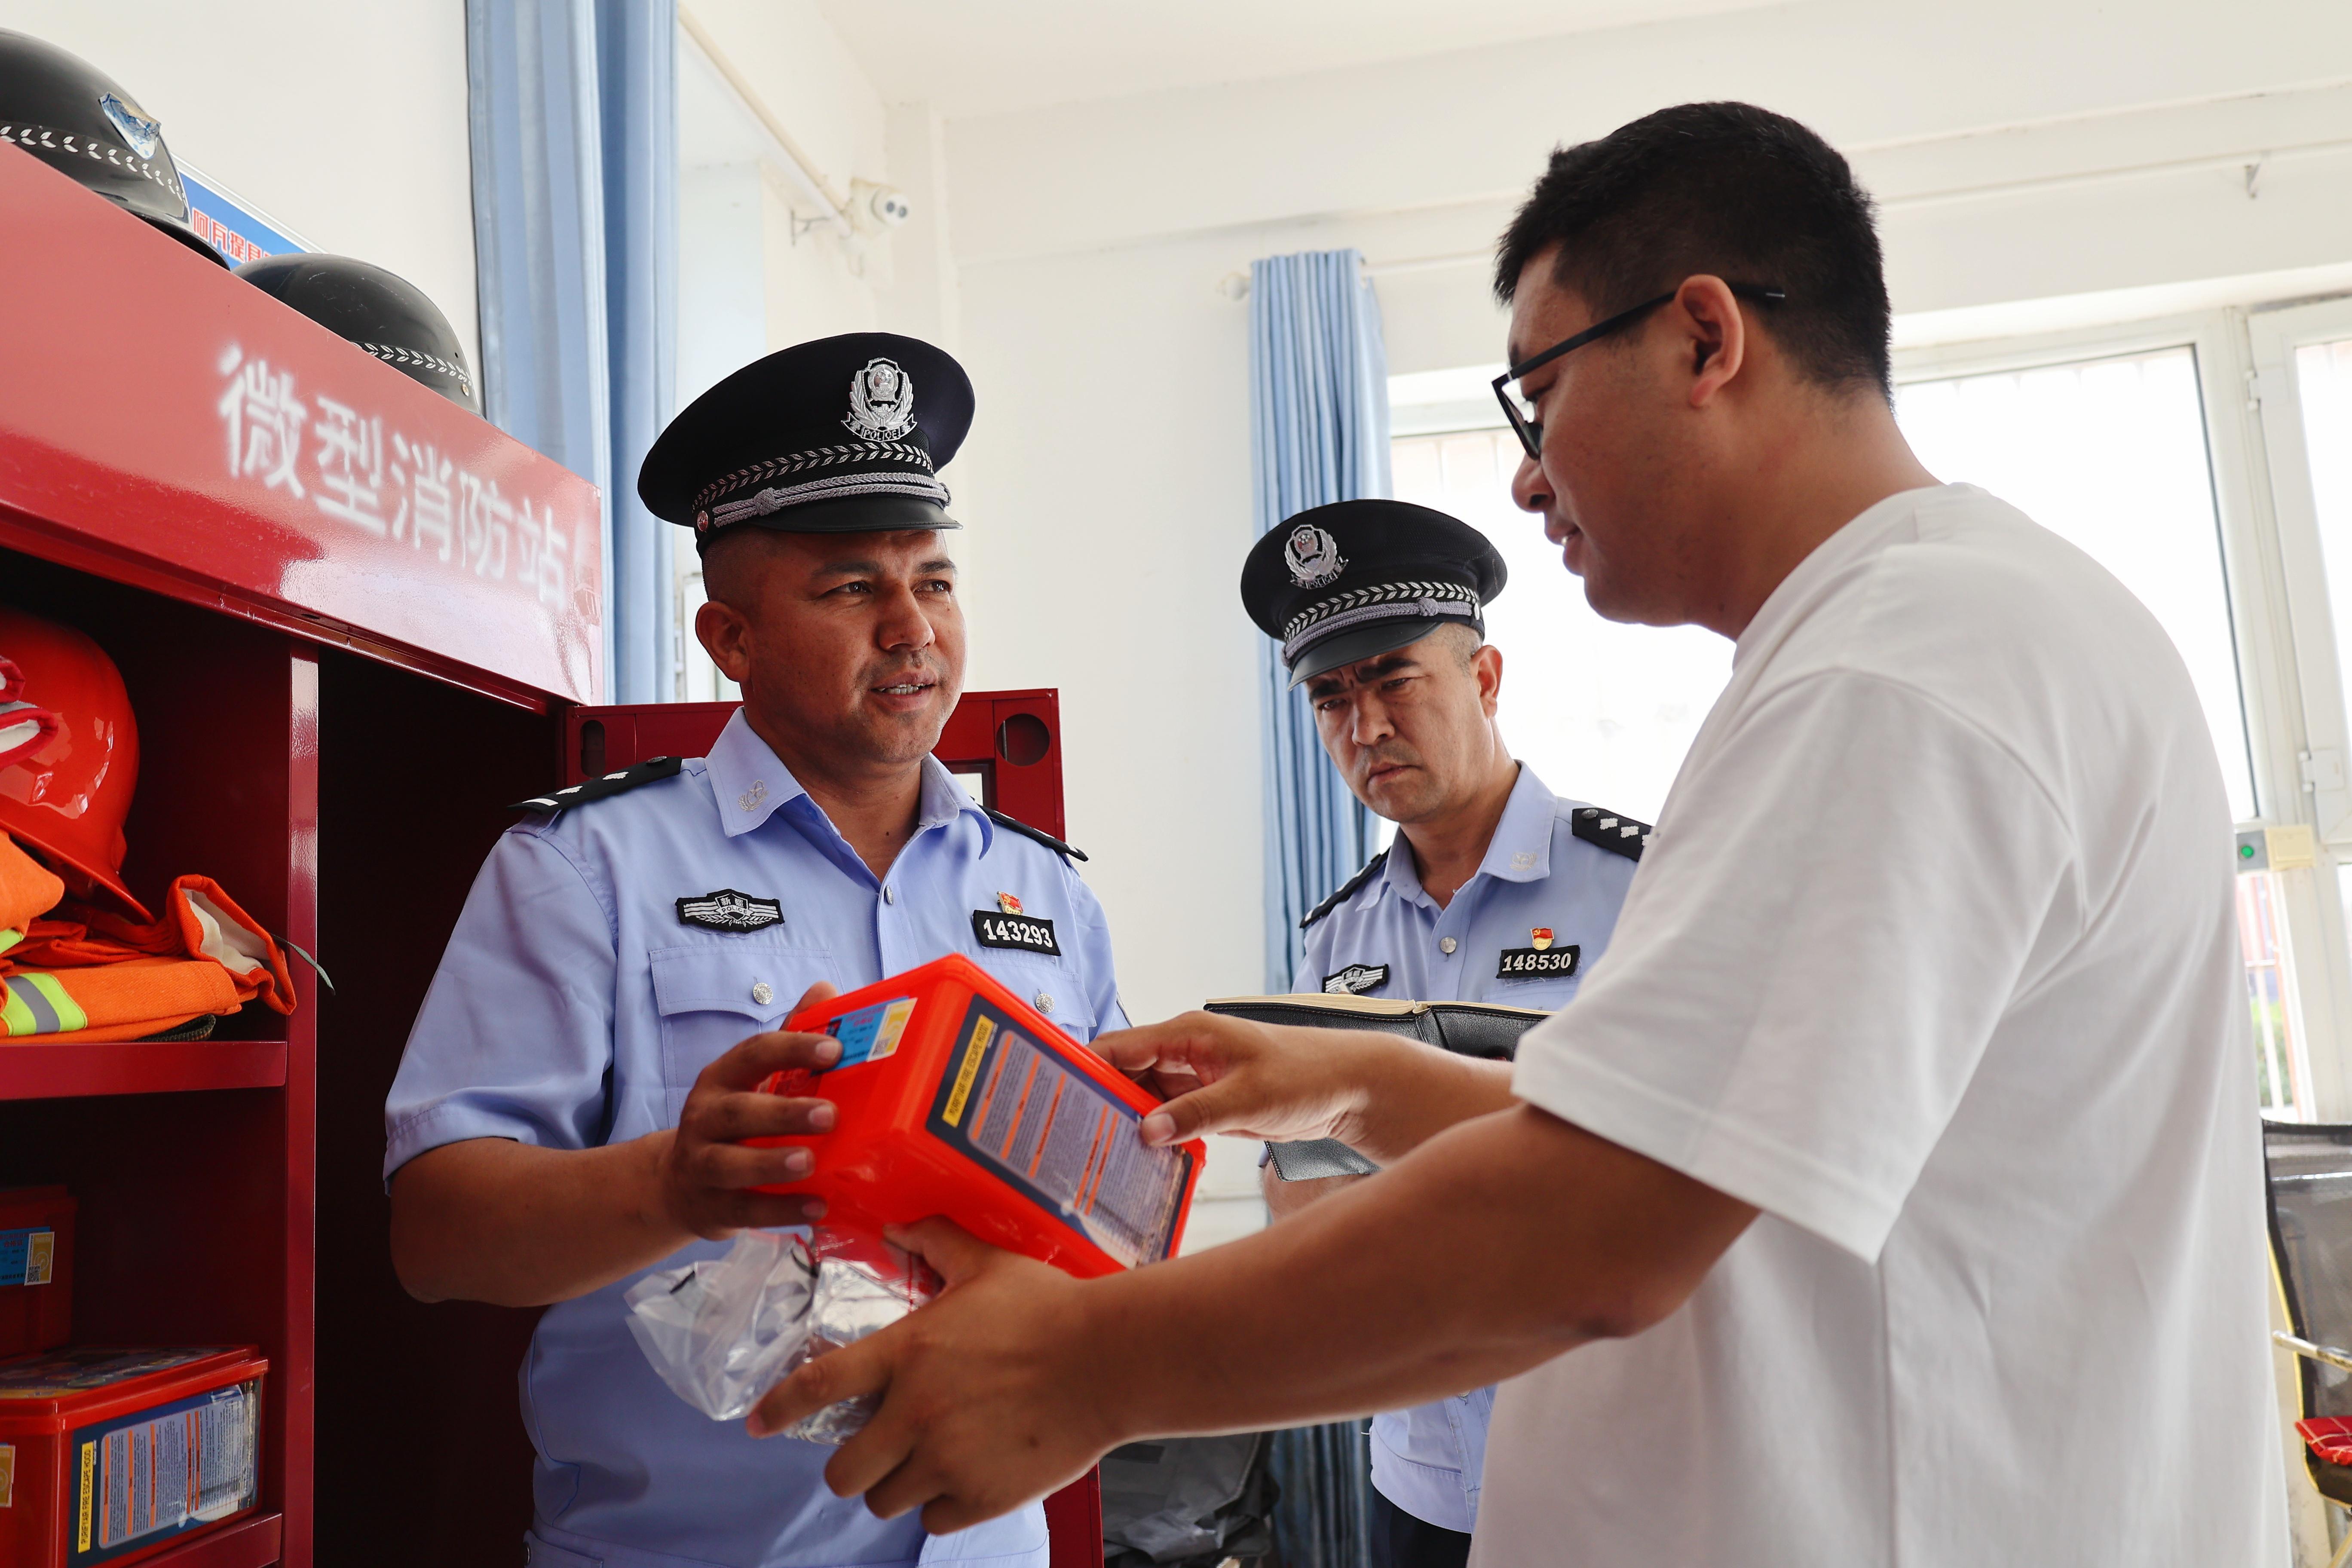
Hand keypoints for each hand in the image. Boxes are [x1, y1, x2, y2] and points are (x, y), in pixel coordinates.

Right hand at [658, 980, 842, 1237]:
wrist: (678, 1184)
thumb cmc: (734, 1122)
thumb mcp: (753, 1080)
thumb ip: (789, 1038)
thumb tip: (826, 988)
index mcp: (721, 1079)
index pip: (753, 1054)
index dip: (791, 1049)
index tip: (834, 1050)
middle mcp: (705, 1119)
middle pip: (738, 1113)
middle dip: (783, 1113)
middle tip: (829, 1114)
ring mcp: (702, 1165)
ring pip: (731, 1164)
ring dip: (771, 1164)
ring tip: (812, 1162)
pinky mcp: (712, 1208)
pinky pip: (744, 1212)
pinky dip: (780, 1212)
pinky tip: (817, 1208)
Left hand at [747, 1218, 1117, 1533]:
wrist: (1111, 1361)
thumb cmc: (1050, 1308)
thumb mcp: (988, 1264)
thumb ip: (936, 1242)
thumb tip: (899, 1223)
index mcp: (907, 1355)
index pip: (819, 1387)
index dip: (779, 1408)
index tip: (757, 1423)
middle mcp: (914, 1414)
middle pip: (842, 1471)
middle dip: (854, 1464)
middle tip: (879, 1450)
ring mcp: (945, 1461)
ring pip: (886, 1499)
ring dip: (900, 1484)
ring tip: (931, 1461)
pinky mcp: (980, 1496)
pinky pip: (935, 1519)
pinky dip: (945, 1504)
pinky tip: (971, 1474)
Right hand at [1091, 1012, 1393, 1148]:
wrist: (1350, 1089)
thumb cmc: (1307, 1077)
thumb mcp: (1250, 1098)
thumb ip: (1196, 1114)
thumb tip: (1144, 1130)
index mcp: (1189, 1034)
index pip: (1120, 1046)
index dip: (1085, 1067)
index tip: (1055, 1095)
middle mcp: (1185, 1053)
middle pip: (1125, 1074)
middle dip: (1099, 1101)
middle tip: (1072, 1137)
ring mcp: (1195, 1078)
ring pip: (1143, 1098)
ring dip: (1125, 1122)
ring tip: (1095, 1155)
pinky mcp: (1207, 1102)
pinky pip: (1167, 1117)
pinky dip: (1153, 1135)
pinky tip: (1137, 1161)